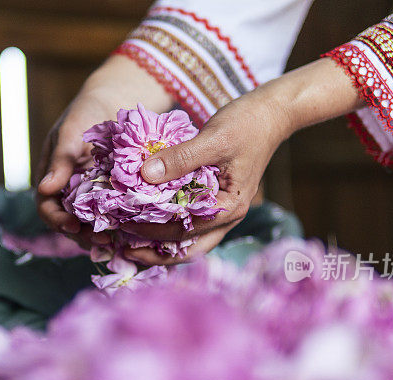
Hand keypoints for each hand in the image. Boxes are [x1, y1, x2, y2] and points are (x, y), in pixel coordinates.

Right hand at [35, 55, 173, 249]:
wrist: (114, 100)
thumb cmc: (86, 111)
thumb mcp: (71, 132)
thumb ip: (60, 160)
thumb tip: (45, 188)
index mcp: (53, 178)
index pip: (47, 208)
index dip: (57, 221)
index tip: (74, 226)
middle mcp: (69, 191)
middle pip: (69, 224)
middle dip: (83, 236)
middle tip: (103, 241)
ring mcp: (91, 195)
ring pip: (91, 225)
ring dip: (102, 236)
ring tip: (119, 243)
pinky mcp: (112, 196)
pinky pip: (113, 216)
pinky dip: (120, 227)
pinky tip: (134, 233)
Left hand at [123, 58, 364, 265]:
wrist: (271, 113)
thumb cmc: (246, 123)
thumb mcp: (213, 138)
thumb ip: (180, 158)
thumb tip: (144, 176)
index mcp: (228, 208)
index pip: (184, 232)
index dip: (151, 233)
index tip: (122, 227)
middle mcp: (227, 217)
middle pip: (187, 248)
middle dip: (154, 253)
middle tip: (122, 250)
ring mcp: (222, 212)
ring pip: (188, 241)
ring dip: (160, 244)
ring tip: (130, 243)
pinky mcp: (216, 202)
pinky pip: (190, 224)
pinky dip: (169, 227)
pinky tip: (147, 222)